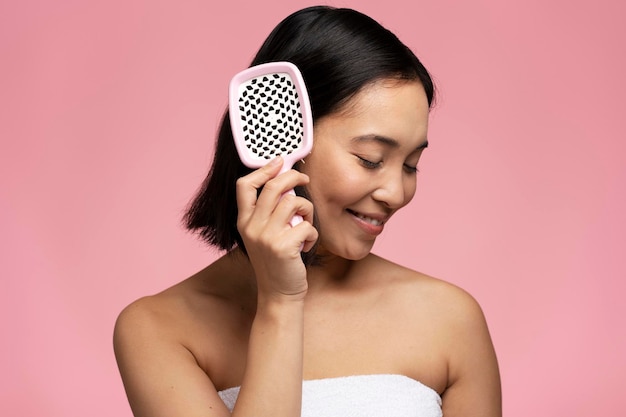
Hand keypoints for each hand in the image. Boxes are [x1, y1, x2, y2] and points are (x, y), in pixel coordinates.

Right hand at [236, 156, 317, 299]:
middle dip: (294, 176)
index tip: (279, 162)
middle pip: (274, 186)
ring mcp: (266, 237)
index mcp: (244, 222)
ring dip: (307, 211)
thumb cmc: (276, 262)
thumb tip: (286, 182)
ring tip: (306, 225)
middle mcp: (251, 227)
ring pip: (294, 202)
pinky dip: (312, 234)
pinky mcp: (283, 247)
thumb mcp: (263, 235)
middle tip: (304, 178)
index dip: (263, 169)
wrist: (279, 294)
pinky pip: (307, 226)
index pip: (245, 185)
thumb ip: (268, 212)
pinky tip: (305, 246)